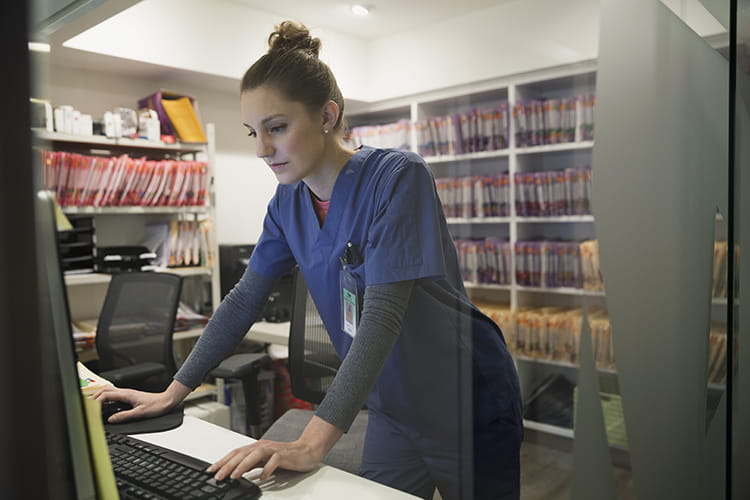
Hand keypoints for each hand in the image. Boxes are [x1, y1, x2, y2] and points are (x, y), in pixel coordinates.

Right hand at [93, 380, 189, 422]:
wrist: (166, 401)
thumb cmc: (156, 405)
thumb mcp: (140, 413)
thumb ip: (124, 416)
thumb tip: (111, 419)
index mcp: (126, 394)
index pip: (106, 395)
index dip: (96, 400)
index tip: (89, 407)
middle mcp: (126, 392)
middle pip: (105, 390)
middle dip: (94, 396)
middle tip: (87, 404)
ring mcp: (127, 393)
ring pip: (109, 390)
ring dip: (100, 395)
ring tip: (93, 403)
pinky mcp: (129, 395)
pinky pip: (114, 394)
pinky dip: (106, 397)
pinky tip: (106, 403)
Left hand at [207, 439, 322, 480]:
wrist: (306, 450)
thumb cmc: (285, 456)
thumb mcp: (263, 460)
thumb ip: (250, 464)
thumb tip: (234, 472)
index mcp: (256, 447)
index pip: (236, 453)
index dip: (223, 461)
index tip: (211, 470)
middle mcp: (263, 446)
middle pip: (243, 453)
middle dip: (228, 465)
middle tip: (218, 476)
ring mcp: (273, 450)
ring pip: (255, 455)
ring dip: (244, 465)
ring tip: (235, 475)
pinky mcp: (284, 455)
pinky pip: (274, 461)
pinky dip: (267, 469)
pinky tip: (263, 477)